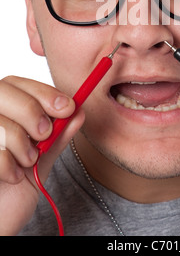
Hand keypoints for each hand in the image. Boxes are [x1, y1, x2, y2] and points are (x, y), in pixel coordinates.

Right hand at [0, 76, 84, 234]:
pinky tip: (13, 176)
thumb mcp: (41, 157)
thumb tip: (79, 111)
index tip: (68, 107)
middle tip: (44, 134)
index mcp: (0, 110)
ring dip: (24, 146)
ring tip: (28, 161)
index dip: (44, 92)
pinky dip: (10, 167)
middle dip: (33, 112)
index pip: (16, 83)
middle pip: (5, 91)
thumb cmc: (13, 187)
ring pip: (3, 123)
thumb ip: (58, 135)